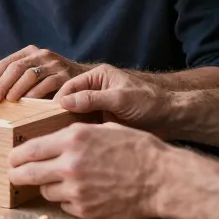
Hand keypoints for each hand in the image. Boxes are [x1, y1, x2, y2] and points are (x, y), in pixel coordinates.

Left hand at [0, 46, 89, 102]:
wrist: (86, 81)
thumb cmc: (52, 82)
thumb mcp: (32, 76)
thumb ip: (12, 81)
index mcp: (29, 53)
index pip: (5, 63)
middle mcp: (42, 55)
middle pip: (15, 67)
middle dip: (1, 84)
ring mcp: (55, 64)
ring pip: (30, 75)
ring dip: (17, 89)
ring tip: (8, 101)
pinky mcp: (67, 76)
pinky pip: (48, 84)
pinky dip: (36, 94)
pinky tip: (28, 103)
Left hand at [8, 122, 167, 218]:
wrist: (163, 179)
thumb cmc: (138, 150)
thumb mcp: (104, 129)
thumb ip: (76, 134)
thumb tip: (55, 138)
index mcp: (73, 138)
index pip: (30, 148)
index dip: (17, 155)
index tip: (12, 158)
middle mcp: (70, 163)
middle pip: (27, 173)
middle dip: (16, 174)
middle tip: (13, 175)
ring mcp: (76, 189)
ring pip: (45, 191)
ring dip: (47, 187)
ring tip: (59, 182)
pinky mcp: (85, 209)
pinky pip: (64, 204)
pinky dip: (68, 199)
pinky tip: (82, 192)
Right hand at [54, 64, 176, 136]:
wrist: (170, 119)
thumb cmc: (149, 102)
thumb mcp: (120, 99)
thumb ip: (92, 99)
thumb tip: (64, 101)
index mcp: (98, 76)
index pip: (70, 85)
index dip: (58, 99)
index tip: (48, 114)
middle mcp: (95, 89)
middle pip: (69, 99)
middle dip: (59, 112)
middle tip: (49, 126)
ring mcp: (98, 106)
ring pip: (75, 113)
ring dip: (68, 123)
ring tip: (59, 136)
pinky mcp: (102, 120)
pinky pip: (85, 125)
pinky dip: (79, 132)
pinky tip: (73, 142)